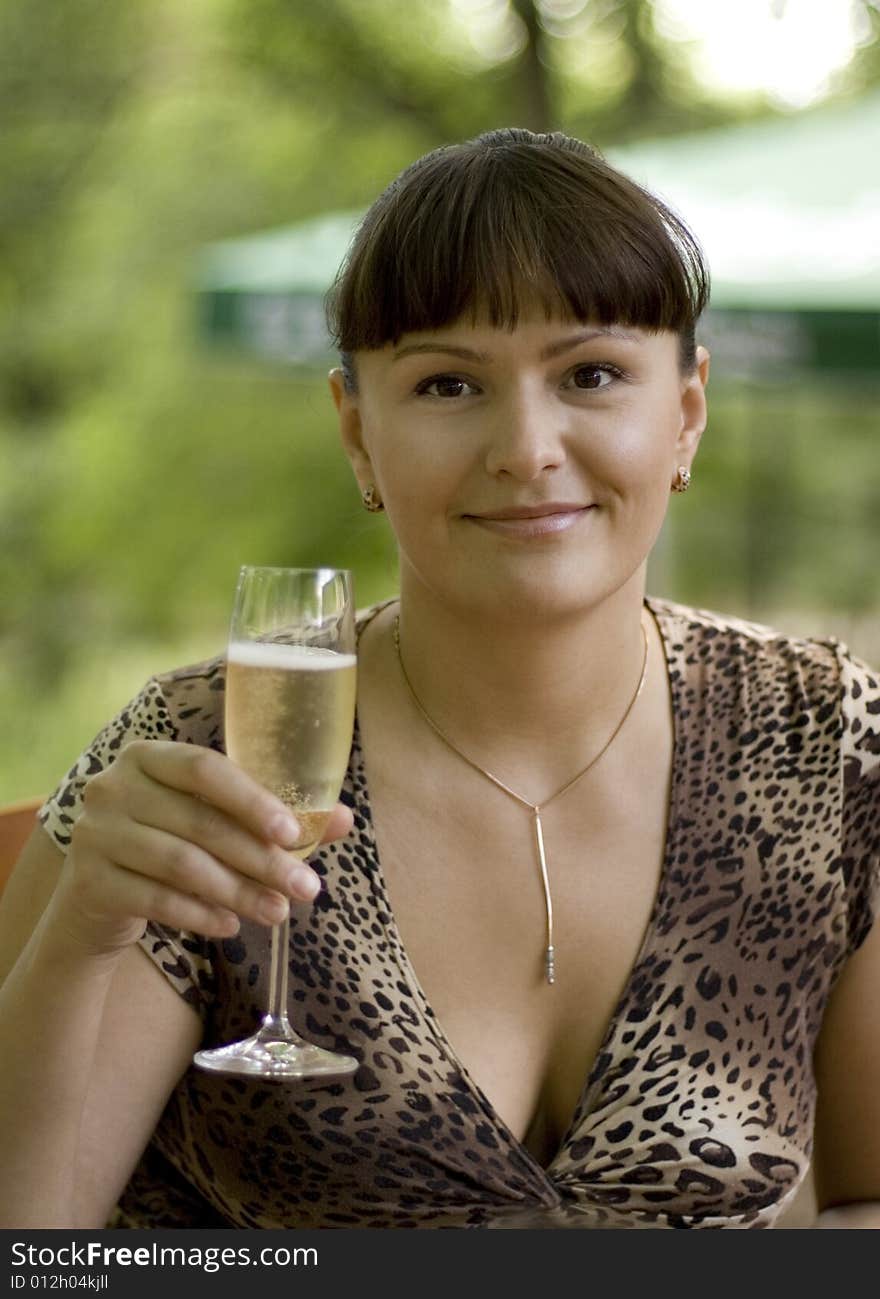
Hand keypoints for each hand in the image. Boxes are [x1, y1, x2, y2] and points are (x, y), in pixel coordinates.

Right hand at [53, 740, 353, 957]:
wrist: (98, 899)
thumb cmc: (170, 847)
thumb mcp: (215, 825)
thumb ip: (274, 818)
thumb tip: (343, 819)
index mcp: (147, 756)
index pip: (204, 768)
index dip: (252, 800)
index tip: (293, 833)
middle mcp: (112, 786)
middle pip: (200, 822)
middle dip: (261, 858)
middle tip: (307, 889)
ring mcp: (95, 832)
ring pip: (182, 863)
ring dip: (238, 891)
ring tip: (279, 913)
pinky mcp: (89, 881)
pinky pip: (156, 899)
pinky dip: (201, 915)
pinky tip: (233, 925)